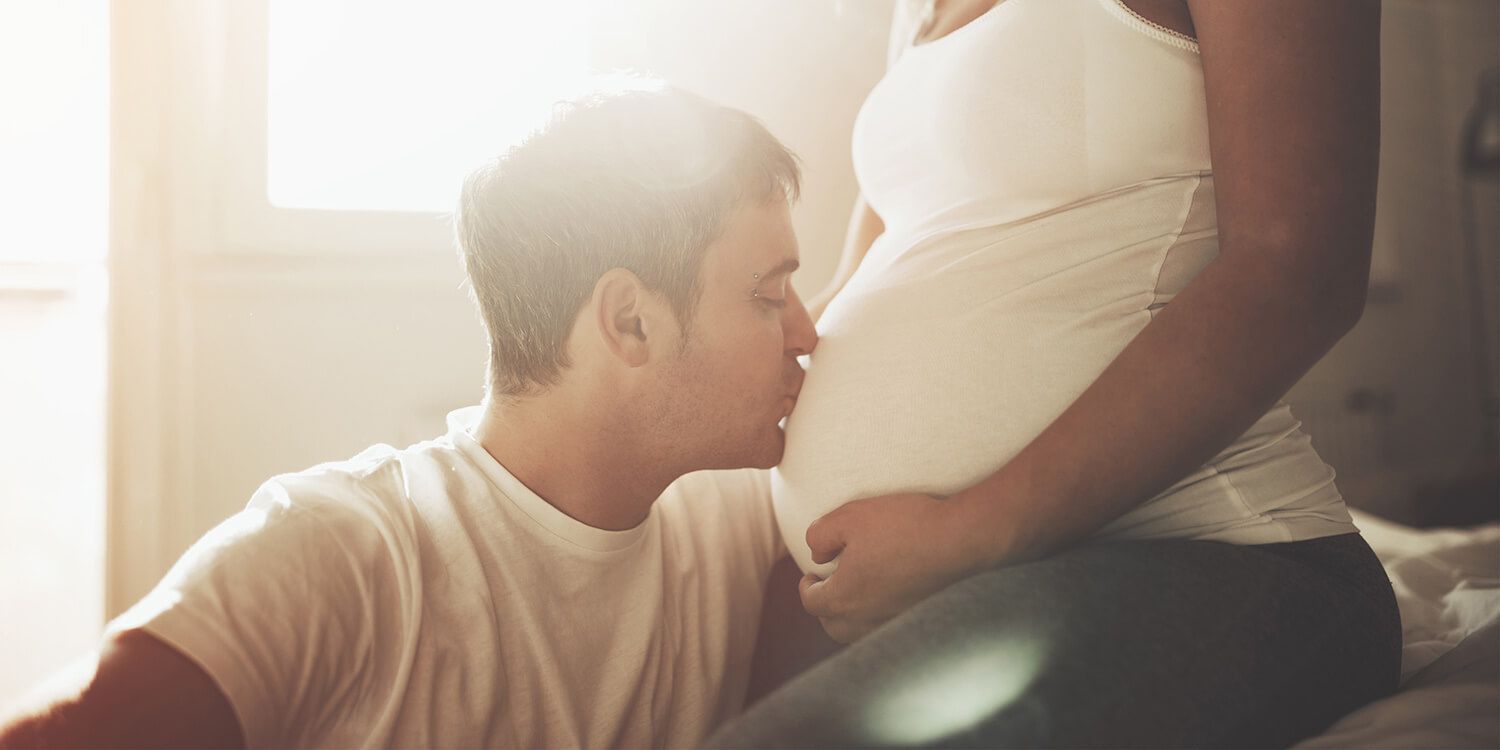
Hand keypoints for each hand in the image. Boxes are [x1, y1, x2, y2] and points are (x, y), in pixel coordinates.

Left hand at [797, 492, 993, 642]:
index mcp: (843, 599)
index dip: (807, 586)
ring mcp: (894, 624)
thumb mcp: (850, 516)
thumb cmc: (904, 525)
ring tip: (858, 591)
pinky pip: (887, 628)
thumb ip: (820, 535)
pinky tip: (888, 593)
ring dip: (852, 615)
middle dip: (827, 606)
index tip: (812, 574)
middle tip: (830, 584)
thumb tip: (816, 554)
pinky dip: (879, 616)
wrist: (961, 539)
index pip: (812, 602)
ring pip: (860, 632)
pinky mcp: (918, 620)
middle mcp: (866, 621)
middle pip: (833, 625)